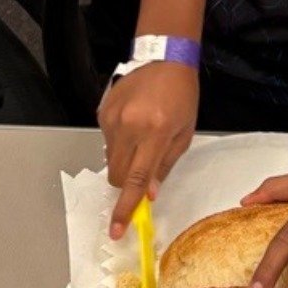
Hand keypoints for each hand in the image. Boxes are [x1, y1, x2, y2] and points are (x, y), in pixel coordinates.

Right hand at [98, 62, 198, 238]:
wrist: (164, 57)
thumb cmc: (181, 94)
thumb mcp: (184, 132)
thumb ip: (164, 164)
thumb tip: (148, 193)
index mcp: (156, 132)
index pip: (136, 180)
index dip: (125, 208)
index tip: (116, 229)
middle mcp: (130, 126)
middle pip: (117, 175)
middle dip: (127, 185)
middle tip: (140, 176)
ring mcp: (113, 118)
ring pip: (110, 160)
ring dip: (125, 161)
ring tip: (142, 138)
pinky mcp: (103, 112)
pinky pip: (107, 141)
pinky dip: (120, 143)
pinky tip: (134, 124)